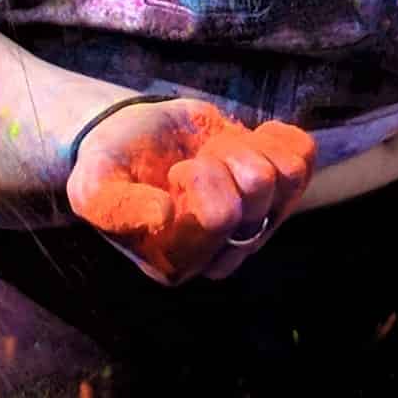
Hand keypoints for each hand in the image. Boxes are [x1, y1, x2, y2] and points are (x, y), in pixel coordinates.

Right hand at [65, 97, 313, 285]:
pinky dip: (276, 136)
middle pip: (259, 190)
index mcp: (179, 261)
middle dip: (224, 155)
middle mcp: (225, 252)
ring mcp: (258, 223)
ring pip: (287, 173)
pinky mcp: (279, 191)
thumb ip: (117, 207)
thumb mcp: (94, 186)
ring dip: (248, 145)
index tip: (175, 172)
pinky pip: (304, 157)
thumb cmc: (113, 165)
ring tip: (215, 150)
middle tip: (195, 158)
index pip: (222, 216)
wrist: (136, 136)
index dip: (202, 177)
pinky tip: (247, 140)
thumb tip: (163, 217)